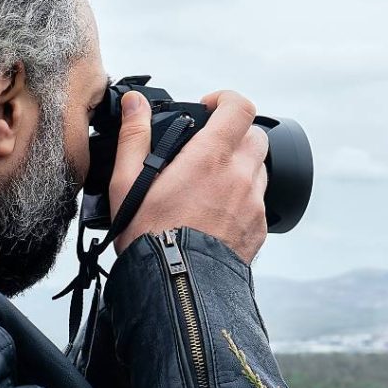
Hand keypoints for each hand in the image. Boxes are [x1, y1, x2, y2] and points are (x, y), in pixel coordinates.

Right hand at [109, 89, 268, 263]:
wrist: (176, 288)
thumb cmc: (149, 237)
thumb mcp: (127, 183)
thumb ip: (134, 136)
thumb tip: (136, 103)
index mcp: (211, 157)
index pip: (240, 107)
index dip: (226, 100)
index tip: (208, 108)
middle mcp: (240, 176)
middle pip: (255, 136)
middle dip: (235, 134)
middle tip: (209, 149)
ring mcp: (254, 204)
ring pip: (259, 169)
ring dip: (241, 167)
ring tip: (211, 184)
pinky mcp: (259, 229)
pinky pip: (259, 202)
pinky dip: (243, 199)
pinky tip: (217, 213)